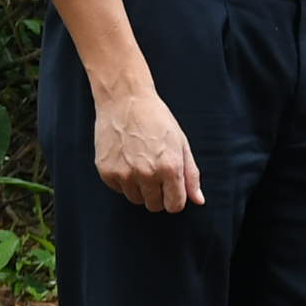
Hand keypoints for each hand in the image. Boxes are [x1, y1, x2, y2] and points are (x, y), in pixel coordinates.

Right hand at [92, 86, 204, 212]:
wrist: (124, 100)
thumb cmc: (156, 119)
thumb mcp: (181, 143)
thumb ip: (191, 175)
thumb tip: (198, 200)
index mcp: (170, 167)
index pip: (174, 206)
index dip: (174, 199)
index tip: (171, 190)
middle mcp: (147, 174)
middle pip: (155, 206)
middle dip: (158, 195)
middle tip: (155, 172)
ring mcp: (124, 174)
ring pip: (136, 199)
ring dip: (139, 188)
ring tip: (139, 162)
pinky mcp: (106, 172)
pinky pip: (118, 189)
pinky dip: (123, 180)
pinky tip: (125, 158)